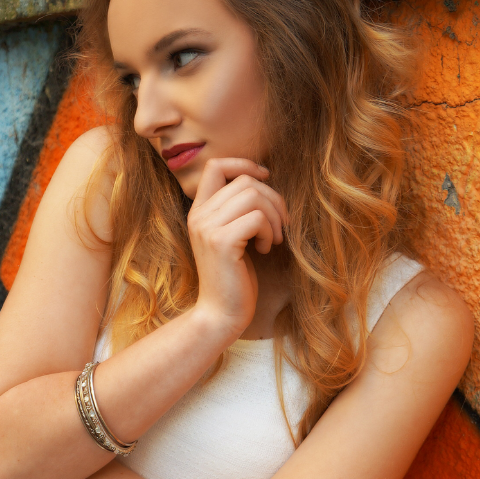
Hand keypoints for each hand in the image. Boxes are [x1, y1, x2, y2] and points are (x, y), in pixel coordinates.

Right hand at [188, 158, 287, 337]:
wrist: (221, 314)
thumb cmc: (233, 278)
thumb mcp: (232, 237)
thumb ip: (238, 211)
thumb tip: (264, 182)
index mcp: (199, 211)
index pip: (215, 166)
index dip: (244, 164)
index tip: (266, 177)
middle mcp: (199, 215)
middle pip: (244, 181)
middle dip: (273, 199)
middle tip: (280, 226)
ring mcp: (208, 228)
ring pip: (253, 195)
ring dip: (274, 216)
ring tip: (273, 238)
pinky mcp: (222, 242)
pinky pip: (257, 217)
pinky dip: (269, 231)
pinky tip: (265, 249)